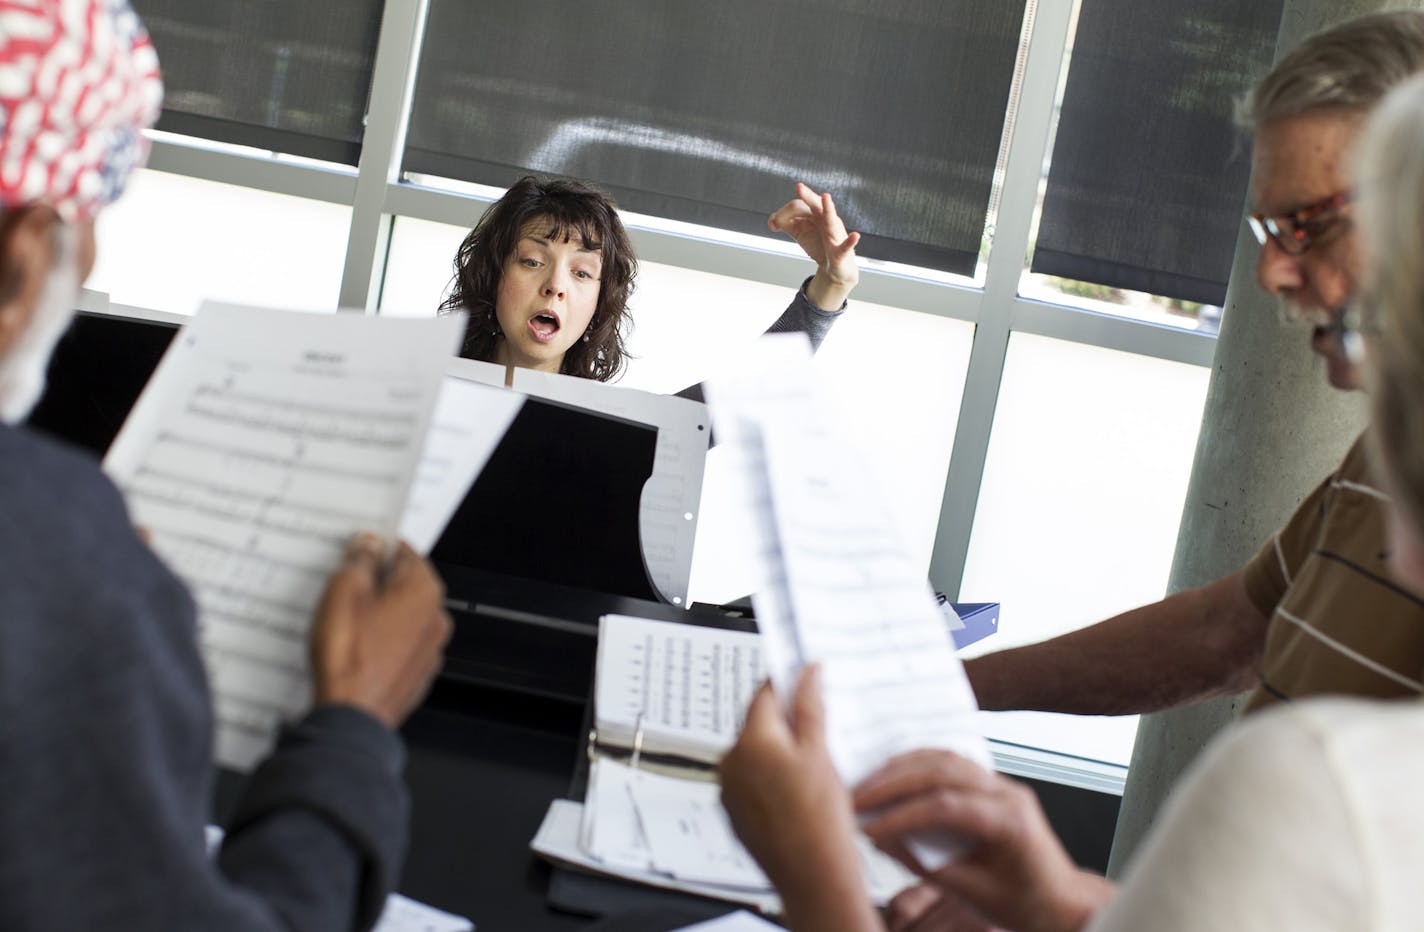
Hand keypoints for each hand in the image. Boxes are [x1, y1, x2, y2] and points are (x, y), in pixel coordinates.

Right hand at [311, 533, 451, 728]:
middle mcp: (436, 618)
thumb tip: (369, 543)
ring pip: (401, 617)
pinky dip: (380, 641)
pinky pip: (398, 646)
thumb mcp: (344, 591)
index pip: (405, 551)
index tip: (356, 550)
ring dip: (376, 613)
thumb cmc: (349, 656)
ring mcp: (429, 649)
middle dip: (374, 582)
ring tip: (342, 622)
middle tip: (341, 587)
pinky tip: (354, 648)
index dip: (377, 548)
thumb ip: (360, 560)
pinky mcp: (416, 674)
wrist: (352, 716)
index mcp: (425, 590)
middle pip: (404, 585)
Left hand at [718, 667, 879, 931]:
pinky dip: (768, 777)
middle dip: (784, 722)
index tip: (802, 678)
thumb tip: (807, 672)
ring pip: (754, 753)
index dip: (786, 683)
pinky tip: (795, 792)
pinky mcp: (732, 810)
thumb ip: (810, 707)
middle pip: (757, 723)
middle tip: (817, 729)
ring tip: (810, 769)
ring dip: (776, 750)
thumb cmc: (819, 821)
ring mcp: (728, 788)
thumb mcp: (821, 753)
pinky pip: (749, 780)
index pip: (764, 694)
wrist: (812, 875)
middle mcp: (730, 761)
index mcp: (751, 741)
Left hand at [769, 182, 860, 310]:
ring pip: (832, 220)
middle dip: (808, 196)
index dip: (784, 214)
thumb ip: (785, 224)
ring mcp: (836, 234)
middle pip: (816, 205)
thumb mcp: (800, 232)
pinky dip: (851, 241)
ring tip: (826, 197)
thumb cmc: (819, 244)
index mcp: (816, 214)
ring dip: (829, 209)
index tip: (774, 225)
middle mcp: (827, 220)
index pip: (798, 207)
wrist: (836, 267)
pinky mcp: (842, 251)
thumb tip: (771, 221)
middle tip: (798, 187)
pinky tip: (855, 236)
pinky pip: (847, 245)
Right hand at [855, 750, 1113, 931]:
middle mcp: (1009, 794)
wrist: (1059, 902)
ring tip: (869, 783)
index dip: (901, 816)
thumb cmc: (1025, 902)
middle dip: (893, 783)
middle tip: (858, 797)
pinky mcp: (991, 785)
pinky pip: (952, 762)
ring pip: (945, 758)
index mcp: (1011, 821)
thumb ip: (925, 864)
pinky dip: (919, 765)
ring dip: (903, 767)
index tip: (868, 827)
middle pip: (942, 772)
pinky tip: (895, 775)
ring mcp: (1002, 785)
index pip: (945, 807)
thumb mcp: (971, 892)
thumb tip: (883, 840)